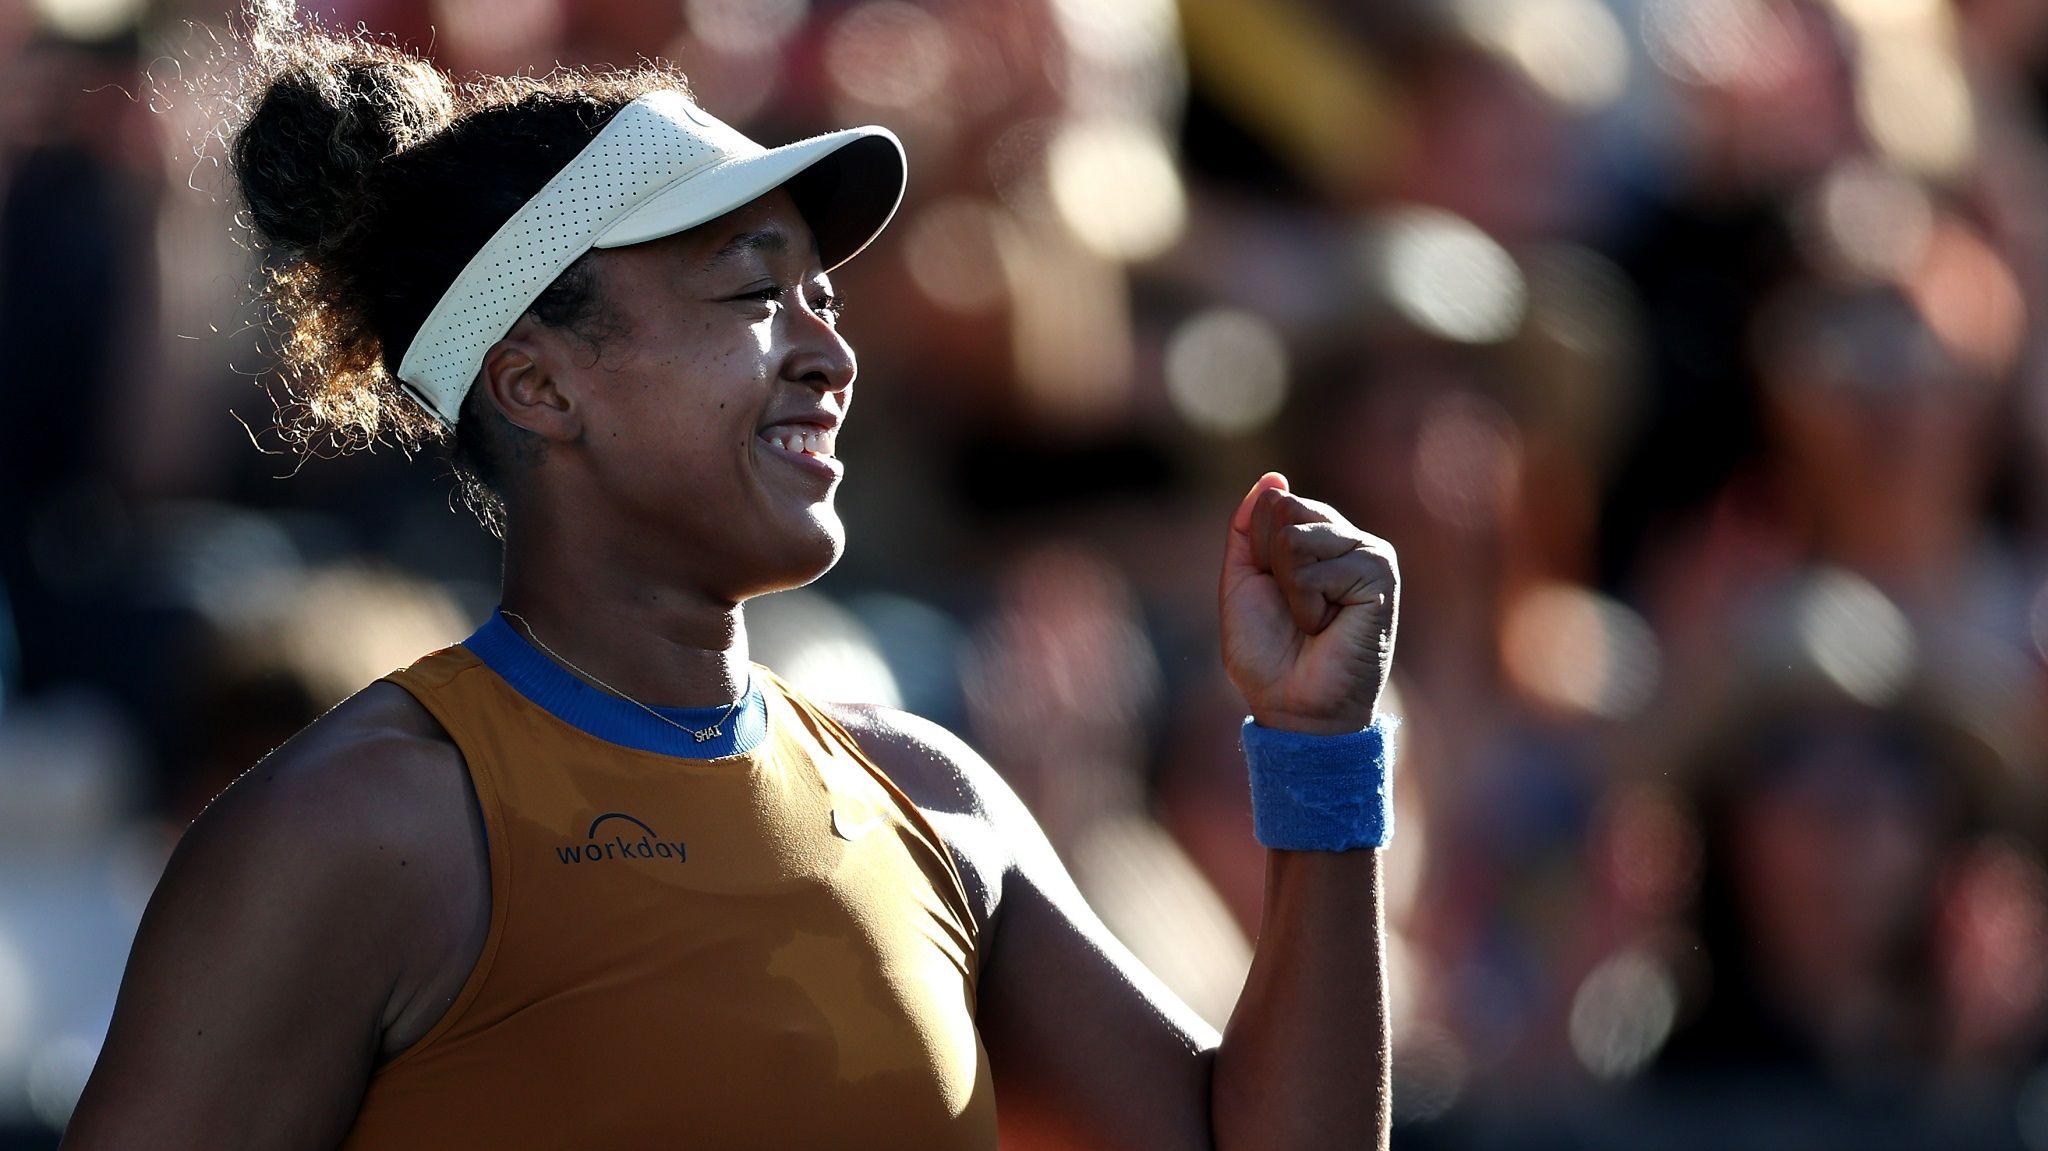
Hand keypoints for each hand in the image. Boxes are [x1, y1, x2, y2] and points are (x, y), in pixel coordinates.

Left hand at [1220, 473, 1398, 734]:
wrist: (1293, 706)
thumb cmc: (1268, 654)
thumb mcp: (1242, 582)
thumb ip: (1249, 529)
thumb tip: (1274, 478)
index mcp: (1318, 537)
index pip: (1274, 503)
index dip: (1258, 553)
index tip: (1275, 594)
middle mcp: (1347, 539)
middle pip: (1285, 510)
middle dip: (1272, 566)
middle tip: (1295, 610)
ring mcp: (1369, 554)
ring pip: (1297, 537)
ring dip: (1291, 589)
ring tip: (1313, 620)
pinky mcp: (1380, 574)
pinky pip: (1316, 568)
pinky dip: (1308, 605)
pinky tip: (1328, 626)